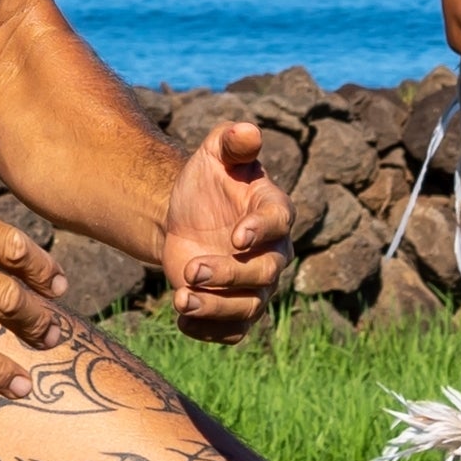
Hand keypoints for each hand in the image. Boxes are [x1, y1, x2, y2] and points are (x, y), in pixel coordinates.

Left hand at [157, 118, 291, 341]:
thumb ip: (231, 142)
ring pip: (249, 308)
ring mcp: (255, 286)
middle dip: (228, 275)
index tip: (236, 236)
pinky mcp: (235, 309)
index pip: (279, 223)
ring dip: (216, 309)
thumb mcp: (214, 154)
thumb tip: (247, 129)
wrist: (183, 217)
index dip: (261, 230)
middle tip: (191, 269)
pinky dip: (209, 330)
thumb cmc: (207, 181)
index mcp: (273, 211)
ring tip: (180, 300)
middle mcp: (272, 253)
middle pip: (264, 273)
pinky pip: (233, 331)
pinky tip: (182, 318)